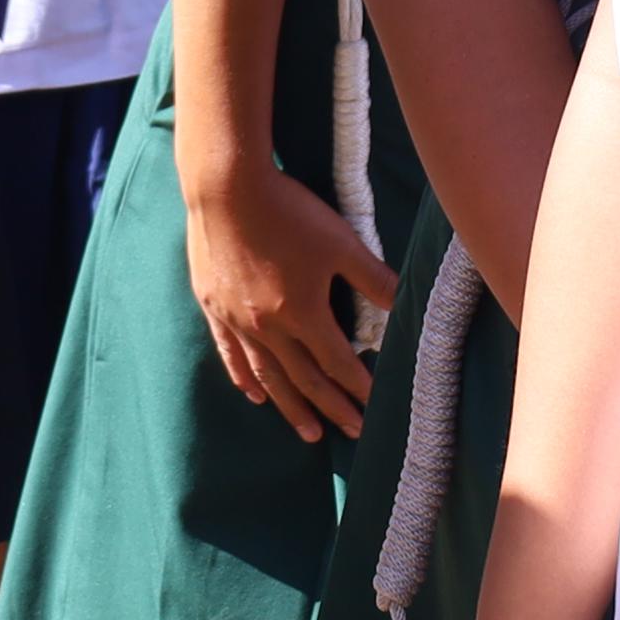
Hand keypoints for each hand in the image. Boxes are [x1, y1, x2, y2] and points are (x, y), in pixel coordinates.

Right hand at [184, 160, 389, 444]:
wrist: (225, 186)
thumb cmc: (288, 211)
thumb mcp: (341, 241)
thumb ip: (373, 278)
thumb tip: (405, 306)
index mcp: (302, 312)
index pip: (337, 362)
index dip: (359, 386)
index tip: (375, 405)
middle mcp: (268, 327)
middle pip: (305, 379)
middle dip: (333, 407)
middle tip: (354, 431)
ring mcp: (236, 321)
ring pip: (268, 377)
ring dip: (292, 407)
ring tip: (311, 433)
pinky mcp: (214, 308)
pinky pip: (231, 355)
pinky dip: (245, 379)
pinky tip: (255, 397)